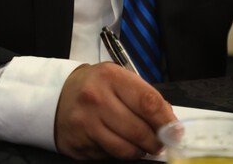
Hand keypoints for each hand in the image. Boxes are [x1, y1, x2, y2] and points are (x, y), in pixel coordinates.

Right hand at [54, 62, 176, 159]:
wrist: (56, 96)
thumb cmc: (95, 87)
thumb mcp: (118, 79)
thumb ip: (143, 96)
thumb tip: (169, 122)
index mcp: (111, 77)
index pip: (148, 103)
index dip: (166, 121)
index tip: (176, 131)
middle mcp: (96, 99)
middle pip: (139, 130)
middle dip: (155, 141)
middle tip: (160, 143)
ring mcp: (85, 123)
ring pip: (126, 149)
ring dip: (140, 151)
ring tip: (142, 145)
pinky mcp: (78, 144)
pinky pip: (109, 156)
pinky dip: (120, 154)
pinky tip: (119, 144)